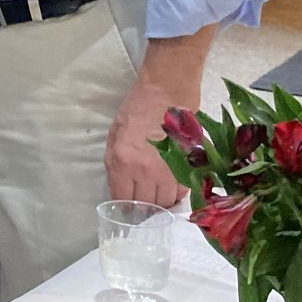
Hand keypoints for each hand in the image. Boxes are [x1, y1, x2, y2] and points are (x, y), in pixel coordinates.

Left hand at [106, 79, 182, 206]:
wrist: (167, 92)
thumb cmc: (137, 109)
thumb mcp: (114, 135)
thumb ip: (115, 165)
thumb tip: (120, 189)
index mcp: (122, 162)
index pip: (122, 199)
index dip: (124, 208)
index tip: (127, 209)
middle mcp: (145, 171)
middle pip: (145, 206)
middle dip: (143, 208)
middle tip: (143, 204)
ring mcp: (169, 171)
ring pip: (166, 203)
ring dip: (161, 202)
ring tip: (158, 195)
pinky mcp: (188, 167)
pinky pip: (182, 192)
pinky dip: (176, 193)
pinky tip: (171, 185)